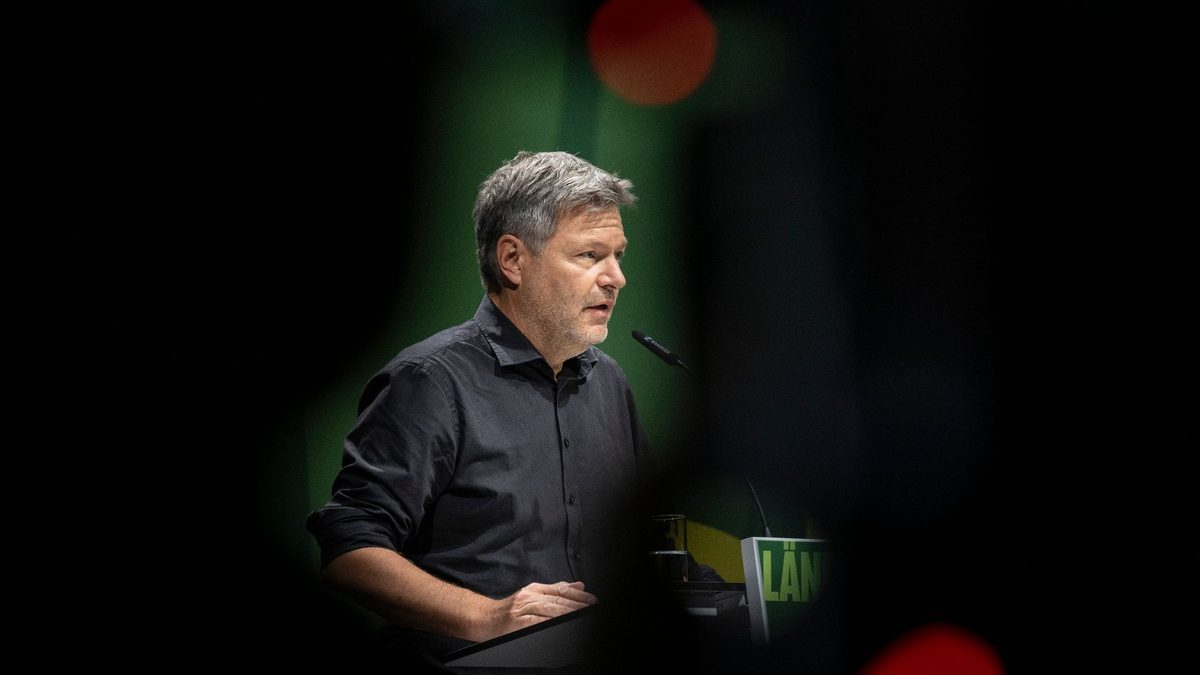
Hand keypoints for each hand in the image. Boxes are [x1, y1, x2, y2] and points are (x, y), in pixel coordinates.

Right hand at [483, 581, 597, 639]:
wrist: (485, 618)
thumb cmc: (511, 610)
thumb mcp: (532, 595)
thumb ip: (556, 590)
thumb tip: (580, 585)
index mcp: (535, 589)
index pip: (560, 590)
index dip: (578, 595)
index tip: (593, 600)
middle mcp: (529, 596)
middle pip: (557, 599)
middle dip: (576, 605)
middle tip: (591, 608)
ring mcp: (522, 608)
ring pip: (548, 609)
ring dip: (566, 613)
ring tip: (580, 615)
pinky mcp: (517, 622)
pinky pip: (535, 622)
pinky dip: (548, 623)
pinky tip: (559, 624)